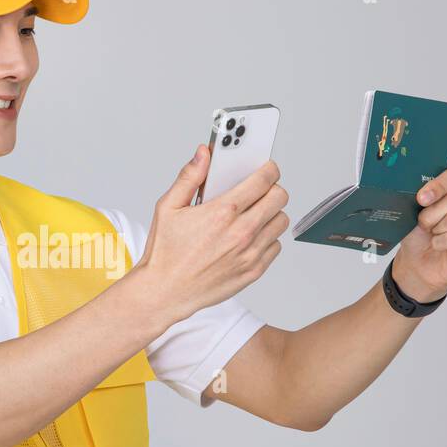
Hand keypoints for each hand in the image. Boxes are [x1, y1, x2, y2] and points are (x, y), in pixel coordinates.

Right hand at [133, 143, 289, 324]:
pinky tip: (249, 237)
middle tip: (259, 191)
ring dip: (271, 214)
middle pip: (280, 197)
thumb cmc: (165, 253)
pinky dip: (267, 239)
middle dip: (272, 189)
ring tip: (253, 214)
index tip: (266, 168)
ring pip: (281, 221)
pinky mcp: (253, 270)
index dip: (268, 169)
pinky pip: (276, 246)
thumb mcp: (168, 207)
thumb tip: (203, 154)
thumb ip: (189, 177)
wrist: (165, 292)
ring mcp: (250, 253)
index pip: (264, 179)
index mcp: (222, 212)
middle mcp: (241, 232)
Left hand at [392, 168, 446, 301]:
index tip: (420, 198)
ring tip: (434, 234)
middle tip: (423, 223)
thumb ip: (423, 198)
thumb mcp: (415, 211)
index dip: (438, 186)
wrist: (419, 261)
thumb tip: (421, 194)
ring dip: (437, 229)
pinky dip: (441, 243)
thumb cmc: (421, 233)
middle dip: (431, 213)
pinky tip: (440, 245)